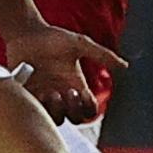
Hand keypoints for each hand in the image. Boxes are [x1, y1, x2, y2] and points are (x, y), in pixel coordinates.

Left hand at [5, 24, 128, 123]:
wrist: (27, 33)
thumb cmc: (54, 38)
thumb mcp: (80, 45)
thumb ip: (102, 55)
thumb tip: (126, 66)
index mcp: (77, 86)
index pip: (88, 110)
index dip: (89, 107)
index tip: (84, 92)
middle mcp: (63, 95)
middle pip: (74, 118)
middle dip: (74, 109)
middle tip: (68, 92)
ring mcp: (45, 98)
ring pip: (55, 119)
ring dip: (56, 110)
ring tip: (51, 92)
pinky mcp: (28, 96)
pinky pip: (35, 112)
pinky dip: (39, 106)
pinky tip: (38, 91)